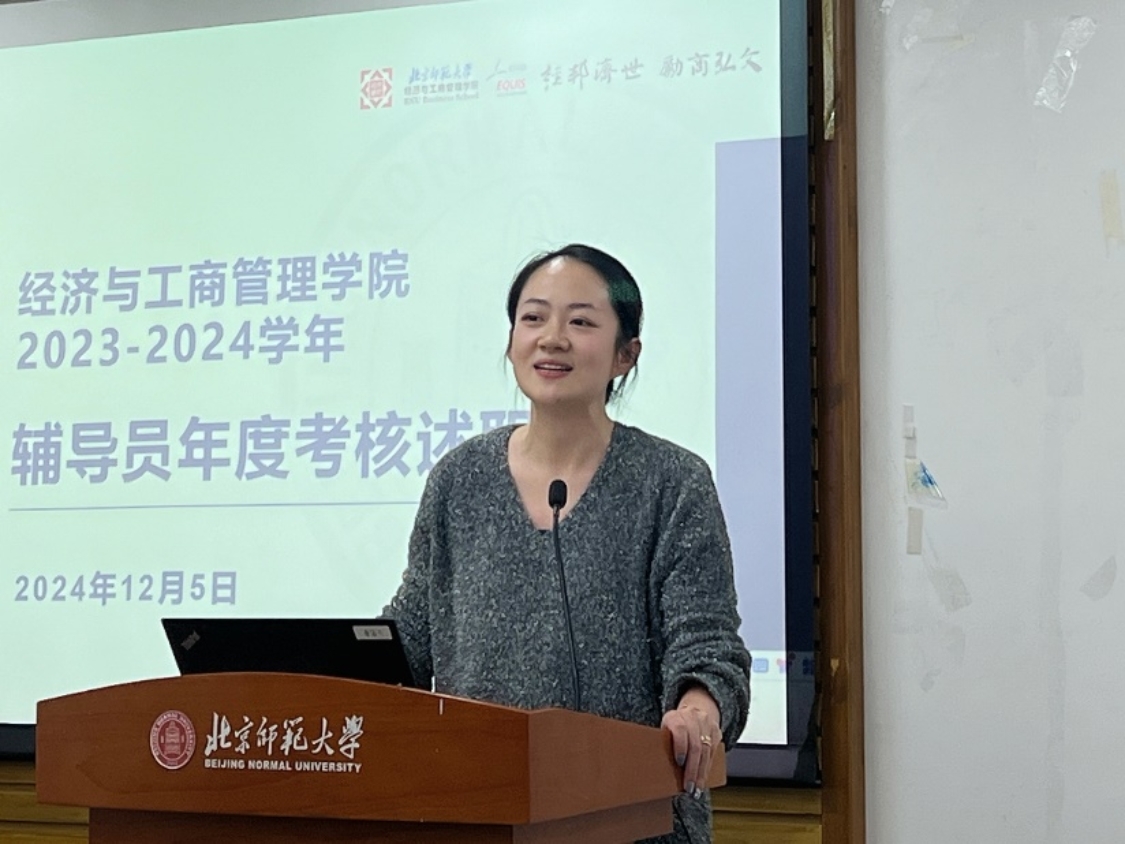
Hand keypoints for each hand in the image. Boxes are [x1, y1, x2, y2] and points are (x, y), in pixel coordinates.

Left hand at [661, 685, 720, 799]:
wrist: (693, 711)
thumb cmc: (673, 727)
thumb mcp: (664, 730)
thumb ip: (663, 744)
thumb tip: (656, 769)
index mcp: (675, 716)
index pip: (680, 729)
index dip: (680, 746)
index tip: (679, 763)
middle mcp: (692, 717)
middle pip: (695, 745)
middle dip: (692, 769)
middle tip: (689, 786)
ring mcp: (706, 724)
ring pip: (706, 751)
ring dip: (701, 773)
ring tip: (696, 788)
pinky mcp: (716, 731)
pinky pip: (713, 753)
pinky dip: (707, 768)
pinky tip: (703, 780)